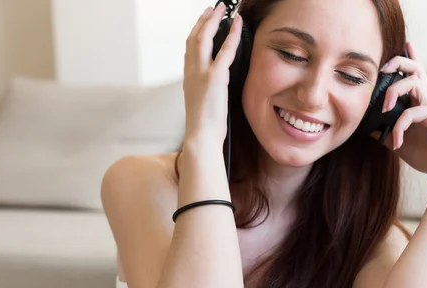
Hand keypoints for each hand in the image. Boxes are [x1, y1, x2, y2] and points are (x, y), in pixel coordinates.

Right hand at [183, 3, 242, 147]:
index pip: (189, 49)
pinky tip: (238, 25)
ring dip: (213, 21)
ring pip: (204, 38)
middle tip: (213, 9)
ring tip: (222, 10)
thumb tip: (217, 85)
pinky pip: (225, 51)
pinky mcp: (215, 78)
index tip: (203, 23)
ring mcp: (201, 73)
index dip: (196, 32)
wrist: (201, 136)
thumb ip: (207, 89)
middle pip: (193, 38)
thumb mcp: (203, 102)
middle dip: (203, 20)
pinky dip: (232, 35)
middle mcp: (191, 72)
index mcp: (188, 78)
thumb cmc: (205, 126)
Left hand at [371, 42, 426, 181]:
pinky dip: (400, 127)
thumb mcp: (397, 142)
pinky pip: (414, 112)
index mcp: (418, 104)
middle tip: (383, 68)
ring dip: (394, 91)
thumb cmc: (426, 155)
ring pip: (415, 82)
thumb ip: (384, 132)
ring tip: (383, 109)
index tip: (405, 44)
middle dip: (399, 62)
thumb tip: (365, 127)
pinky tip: (397, 142)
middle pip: (416, 69)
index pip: (414, 76)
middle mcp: (426, 101)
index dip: (410, 58)